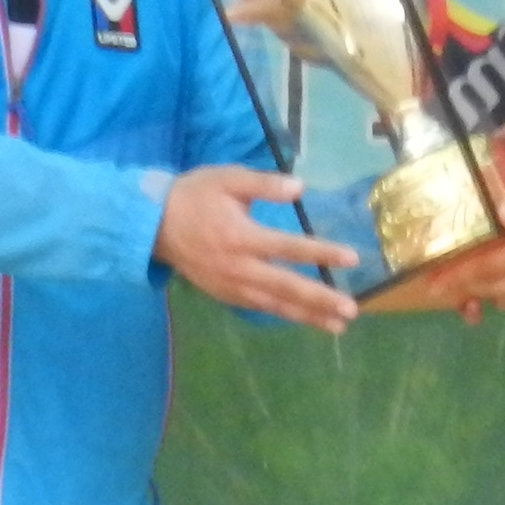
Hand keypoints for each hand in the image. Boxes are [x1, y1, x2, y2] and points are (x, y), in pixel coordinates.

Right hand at [155, 167, 358, 330]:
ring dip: (308, 316)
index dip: (321, 253)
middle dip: (320, 300)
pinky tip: (306, 319)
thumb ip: (263, 184)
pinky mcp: (225, 295)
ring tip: (338, 325)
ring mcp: (231, 286)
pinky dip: (284, 314)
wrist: (151, 226)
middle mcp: (239, 268)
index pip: (289, 248)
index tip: (352, 258)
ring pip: (275, 305)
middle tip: (351, 310)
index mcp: (241, 237)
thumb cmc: (194, 196)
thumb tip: (299, 187)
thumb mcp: (226, 179)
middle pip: (286, 288)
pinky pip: (260, 307)